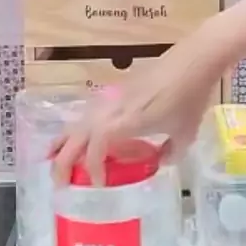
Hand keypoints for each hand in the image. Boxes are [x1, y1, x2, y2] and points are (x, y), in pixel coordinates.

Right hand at [50, 31, 219, 185]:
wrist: (192, 61)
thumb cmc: (190, 98)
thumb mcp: (185, 134)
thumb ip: (171, 152)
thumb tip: (160, 161)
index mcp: (124, 123)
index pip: (95, 150)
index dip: (92, 169)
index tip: (99, 184)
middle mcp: (111, 110)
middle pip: (76, 137)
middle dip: (63, 161)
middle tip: (59, 182)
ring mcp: (111, 98)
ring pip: (78, 122)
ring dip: (64, 142)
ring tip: (54, 158)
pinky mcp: (116, 91)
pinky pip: (89, 113)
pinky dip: (78, 127)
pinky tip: (81, 135)